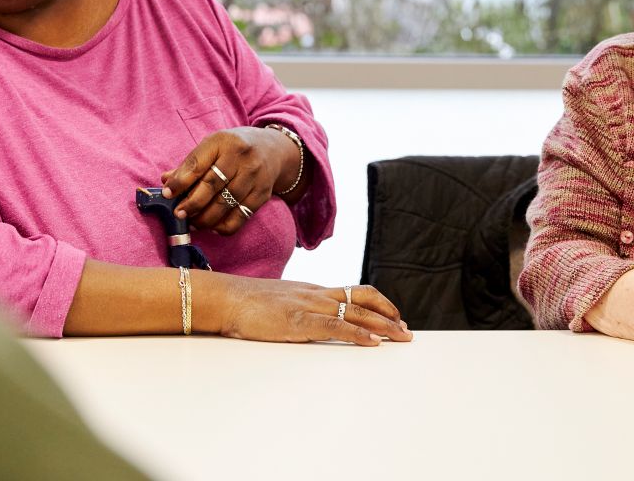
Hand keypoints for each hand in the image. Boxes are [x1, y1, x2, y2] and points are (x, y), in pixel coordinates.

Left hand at [161, 126, 295, 234]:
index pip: (197, 164)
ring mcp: (254, 176)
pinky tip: (213, 226)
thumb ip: (190, 165)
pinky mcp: (262, 194)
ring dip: (205, 218)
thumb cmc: (234, 149)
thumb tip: (166, 181)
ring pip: (225, 203)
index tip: (167, 194)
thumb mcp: (213, 147)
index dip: (180, 182)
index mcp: (222, 141)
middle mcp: (240, 157)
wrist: (273, 150)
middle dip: (192, 203)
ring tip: (193, 222)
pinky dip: (224, 226)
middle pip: (211, 185)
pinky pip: (240, 216)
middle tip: (179, 214)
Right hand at [203, 273, 413, 345]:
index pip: (354, 291)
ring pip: (356, 311)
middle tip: (406, 331)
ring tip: (400, 337)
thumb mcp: (280, 302)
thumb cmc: (247, 303)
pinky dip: (357, 334)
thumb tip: (310, 321)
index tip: (394, 317)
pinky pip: (336, 326)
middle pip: (363, 299)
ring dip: (382, 325)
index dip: (378, 303)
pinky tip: (372, 343)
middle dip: (389, 316)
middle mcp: (316, 294)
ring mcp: (309, 305)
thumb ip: (298, 308)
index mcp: (312, 290)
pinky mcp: (299, 320)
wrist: (226, 298)